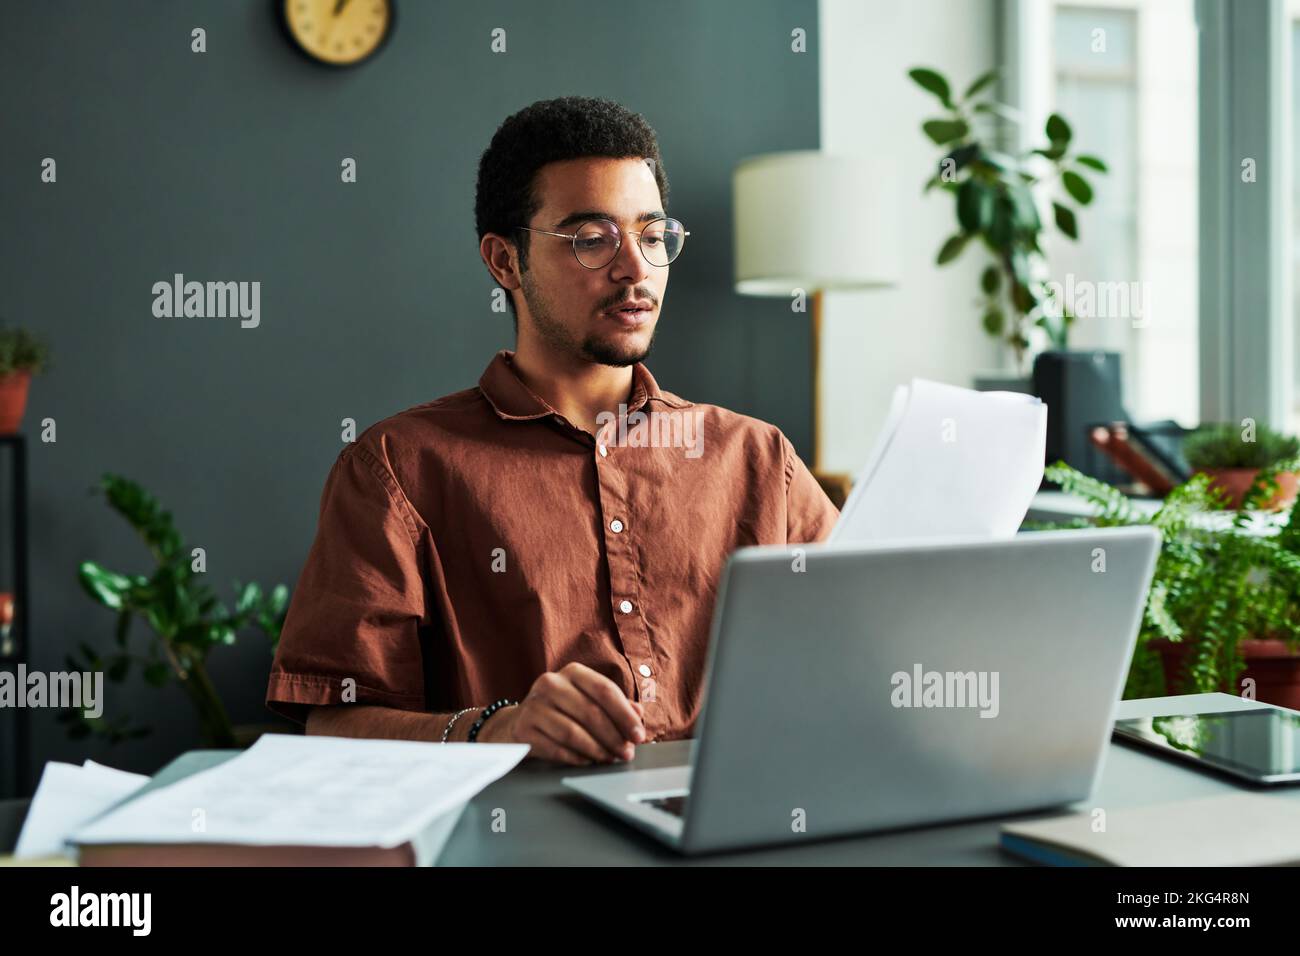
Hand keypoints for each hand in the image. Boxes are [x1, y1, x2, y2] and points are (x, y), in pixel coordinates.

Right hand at [477, 662, 645, 764]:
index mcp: (573, 672)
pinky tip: (588, 762)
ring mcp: (534, 705)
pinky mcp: (523, 729)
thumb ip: (613, 704)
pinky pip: (556, 748)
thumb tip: (638, 713)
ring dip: (597, 750)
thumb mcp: (586, 699)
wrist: (518, 722)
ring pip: (573, 732)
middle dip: (614, 736)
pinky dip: (576, 758)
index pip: (605, 690)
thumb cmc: (561, 710)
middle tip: (627, 753)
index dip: (625, 714)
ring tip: (610, 759)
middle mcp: (551, 683)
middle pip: (590, 712)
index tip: (639, 735)